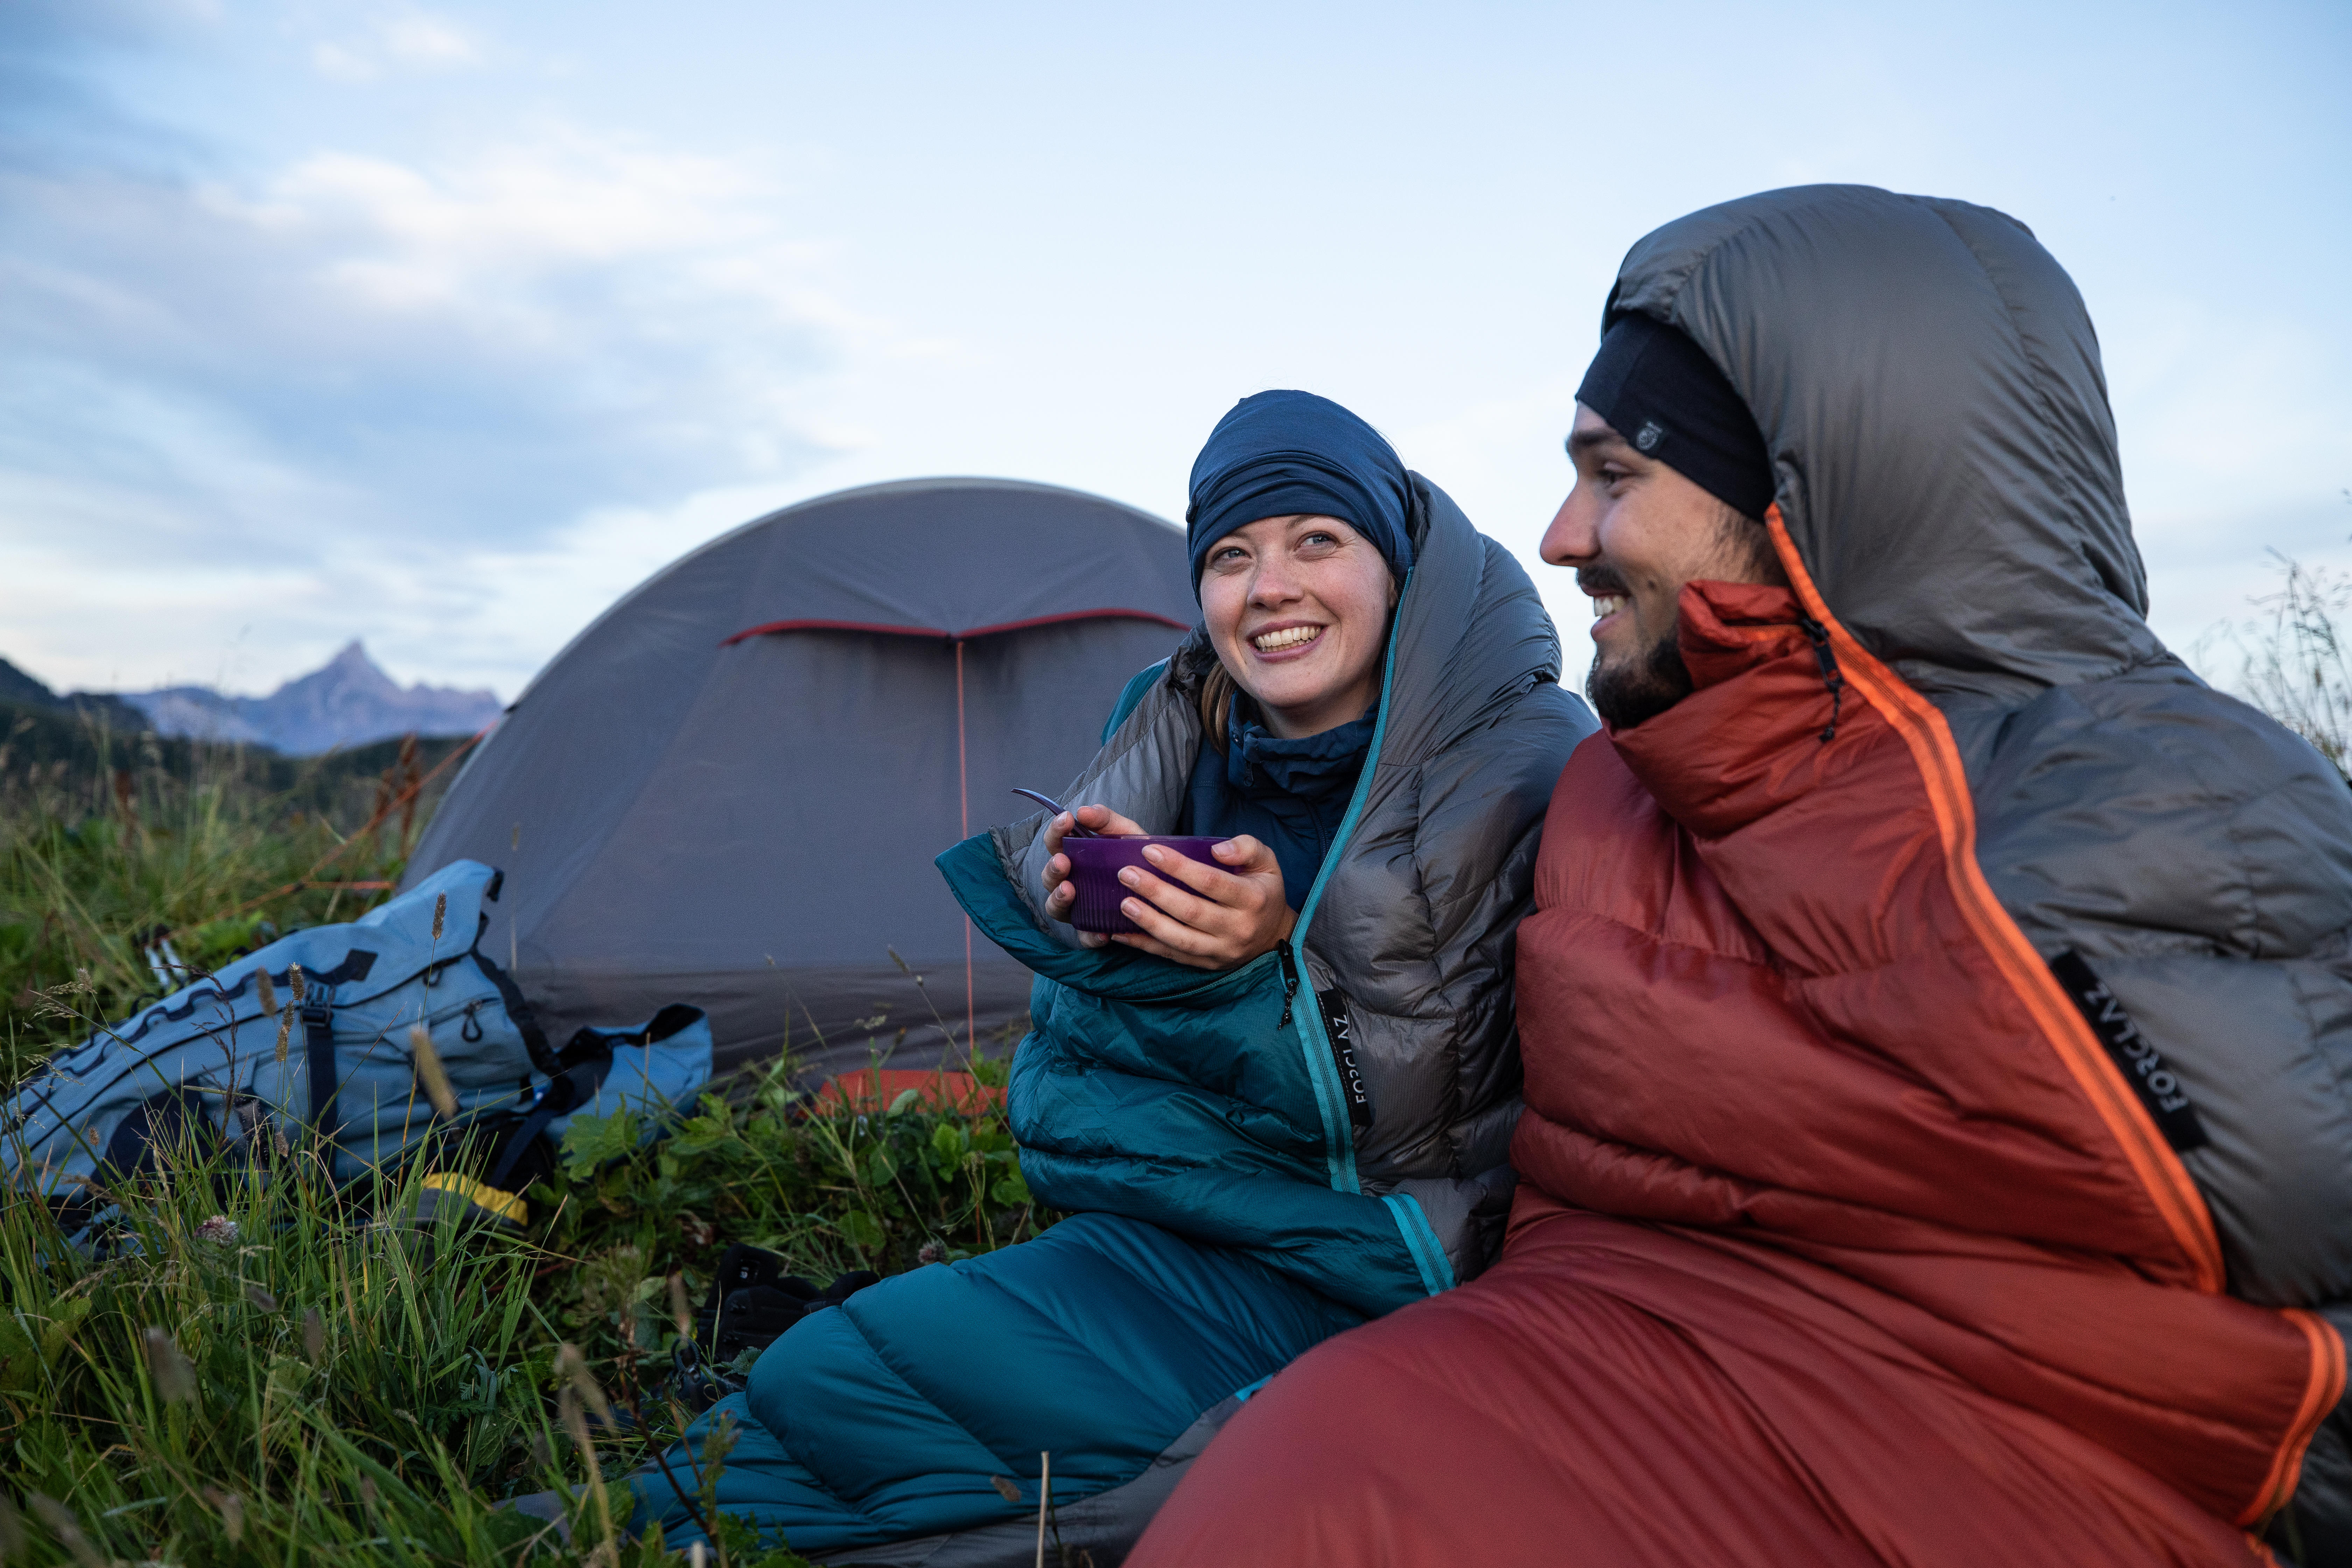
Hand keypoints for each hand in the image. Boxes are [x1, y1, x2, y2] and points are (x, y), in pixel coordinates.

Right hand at [1041, 805, 1145, 948]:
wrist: (1162, 889)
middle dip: (1053, 868)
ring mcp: (1078, 908)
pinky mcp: (1092, 931)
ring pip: (1056, 907)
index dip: (1055, 831)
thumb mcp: (1127, 835)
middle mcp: (1069, 882)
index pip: (1055, 843)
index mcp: (1074, 857)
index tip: (1065, 819)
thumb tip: (1084, 811)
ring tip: (1070, 890)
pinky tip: (1103, 933)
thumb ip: (1108, 821)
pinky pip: (1085, 937)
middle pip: (1049, 877)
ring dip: (1059, 898)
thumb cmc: (1136, 859)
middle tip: (1063, 861)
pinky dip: (1091, 936)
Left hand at [1108, 835, 1293, 970]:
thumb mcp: (1266, 862)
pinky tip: (1121, 933)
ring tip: (1123, 903)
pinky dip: (1145, 946)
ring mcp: (1222, 950)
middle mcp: (1238, 928)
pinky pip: (1172, 956)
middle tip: (1126, 874)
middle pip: (1191, 911)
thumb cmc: (1263, 891)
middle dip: (1155, 892)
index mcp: (1252, 899)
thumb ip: (1246, 848)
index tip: (1150, 850)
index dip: (1179, 866)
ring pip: (1180, 939)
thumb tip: (1217, 850)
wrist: (1275, 936)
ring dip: (1148, 921)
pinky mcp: (1207, 965)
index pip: (1211, 881)